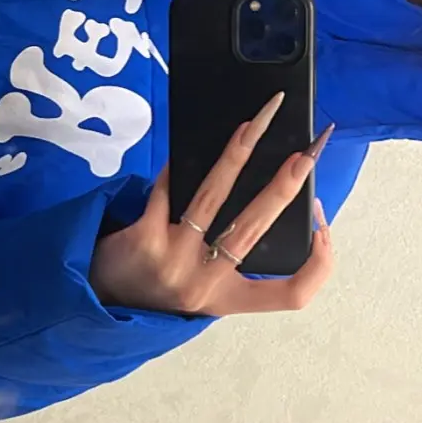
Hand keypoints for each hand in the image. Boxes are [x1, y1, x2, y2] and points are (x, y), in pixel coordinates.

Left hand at [90, 94, 334, 317]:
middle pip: (254, 230)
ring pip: (214, 199)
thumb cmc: (157, 282)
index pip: (291, 295)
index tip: (323, 223)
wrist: (98, 295)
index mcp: (228, 299)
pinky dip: (175, 167)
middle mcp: (204, 285)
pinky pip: (167, 190)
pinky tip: (181, 152)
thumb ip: (229, 253)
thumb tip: (263, 186)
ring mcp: (173, 262)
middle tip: (305, 154)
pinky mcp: (143, 239)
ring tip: (253, 124)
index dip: (319, 264)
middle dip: (284, 187)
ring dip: (238, 154)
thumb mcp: (201, 282)